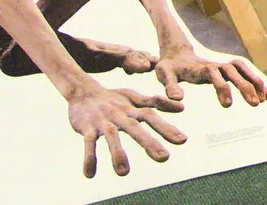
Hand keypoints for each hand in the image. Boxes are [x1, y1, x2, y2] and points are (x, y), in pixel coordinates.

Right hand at [68, 86, 184, 177]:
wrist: (83, 92)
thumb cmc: (114, 98)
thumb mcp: (135, 98)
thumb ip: (157, 104)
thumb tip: (183, 107)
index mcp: (132, 109)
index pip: (151, 117)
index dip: (166, 127)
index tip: (182, 140)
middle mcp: (120, 114)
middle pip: (135, 128)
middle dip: (149, 142)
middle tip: (164, 158)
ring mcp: (103, 121)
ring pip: (112, 136)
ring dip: (117, 153)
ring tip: (124, 173)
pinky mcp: (87, 128)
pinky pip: (88, 143)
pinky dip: (89, 158)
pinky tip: (90, 174)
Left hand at [155, 46, 266, 108]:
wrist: (177, 55)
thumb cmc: (169, 68)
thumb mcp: (164, 75)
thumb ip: (170, 86)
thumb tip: (178, 100)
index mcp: (201, 68)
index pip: (215, 75)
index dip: (222, 87)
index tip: (227, 105)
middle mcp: (216, 65)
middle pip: (235, 72)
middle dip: (246, 87)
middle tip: (254, 105)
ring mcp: (224, 67)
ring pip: (244, 71)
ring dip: (256, 83)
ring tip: (266, 100)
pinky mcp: (228, 72)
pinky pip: (247, 75)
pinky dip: (259, 85)